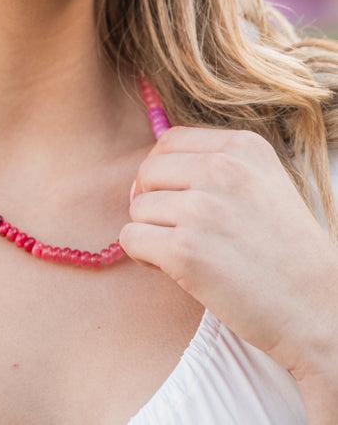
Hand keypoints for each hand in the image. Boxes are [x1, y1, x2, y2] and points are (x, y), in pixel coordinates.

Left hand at [118, 125, 337, 378]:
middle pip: (148, 172)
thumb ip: (217, 166)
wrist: (319, 309)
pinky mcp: (185, 251)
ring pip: (138, 208)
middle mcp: (221, 170)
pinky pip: (132, 239)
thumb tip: (151, 171)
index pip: (170, 142)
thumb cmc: (289, 252)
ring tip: (183, 252)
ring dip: (151, 231)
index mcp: (243, 147)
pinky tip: (170, 267)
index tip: (177, 198)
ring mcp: (202, 209)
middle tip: (176, 229)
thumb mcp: (265, 183)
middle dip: (153, 201)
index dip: (164, 172)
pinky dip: (143, 255)